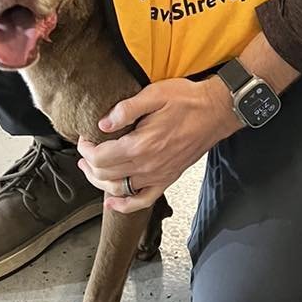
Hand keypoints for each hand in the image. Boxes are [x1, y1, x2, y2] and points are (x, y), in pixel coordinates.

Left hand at [78, 77, 240, 213]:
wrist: (216, 112)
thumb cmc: (187, 100)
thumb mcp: (154, 95)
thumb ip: (126, 109)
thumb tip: (103, 124)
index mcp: (141, 144)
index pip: (101, 157)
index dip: (86, 149)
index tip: (84, 139)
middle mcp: (148, 165)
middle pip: (106, 175)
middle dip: (89, 166)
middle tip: (84, 153)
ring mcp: (158, 175)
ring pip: (120, 190)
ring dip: (101, 184)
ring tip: (92, 171)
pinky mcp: (168, 178)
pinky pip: (143, 200)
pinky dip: (125, 206)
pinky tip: (113, 203)